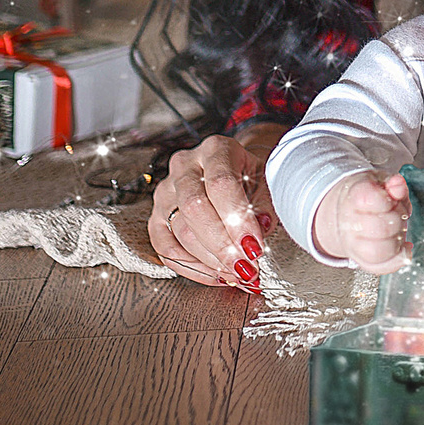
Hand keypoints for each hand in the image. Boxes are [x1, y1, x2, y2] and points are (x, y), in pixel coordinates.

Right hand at [149, 131, 273, 290]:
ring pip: (180, 231)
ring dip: (210, 260)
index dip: (237, 219)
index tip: (254, 247)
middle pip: (195, 208)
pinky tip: (215, 275)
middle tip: (246, 268)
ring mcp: (165, 192)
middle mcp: (185, 166)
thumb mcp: (266, 181)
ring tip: (237, 274)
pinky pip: (165, 248)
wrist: (233, 172)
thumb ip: (266, 204)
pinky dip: (191, 267)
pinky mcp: (156, 217)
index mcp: (216, 149)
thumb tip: (261, 230)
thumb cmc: (251, 177)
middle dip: (223, 245)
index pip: (222, 183)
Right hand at [318, 171, 411, 272]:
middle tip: (398, 213)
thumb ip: (394, 184)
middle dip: (398, 219)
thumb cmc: (369, 196)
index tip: (391, 199)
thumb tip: (397, 185)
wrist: (347, 211)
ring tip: (400, 230)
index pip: (369, 200)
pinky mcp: (362, 260)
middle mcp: (349, 223)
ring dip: (397, 241)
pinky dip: (397, 259)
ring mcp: (353, 244)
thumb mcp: (381, 182)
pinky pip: (379, 267)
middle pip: (379, 228)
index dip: (388, 200)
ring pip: (377, 252)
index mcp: (354, 197)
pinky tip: (404, 247)